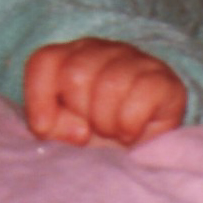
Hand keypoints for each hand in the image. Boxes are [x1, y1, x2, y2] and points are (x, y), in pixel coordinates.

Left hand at [23, 38, 185, 146]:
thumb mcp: (63, 133)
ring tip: (111, 131)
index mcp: (68, 56)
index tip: (43, 128)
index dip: (38, 97)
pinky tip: (131, 131)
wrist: (142, 152)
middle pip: (75, 75)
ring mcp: (135, 59)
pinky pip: (142, 95)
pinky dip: (131, 123)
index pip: (44, 60)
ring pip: (110, 84)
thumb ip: (52, 127)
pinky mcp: (164, 80)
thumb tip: (79, 130)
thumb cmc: (95, 136)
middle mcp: (100, 50)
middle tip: (91, 127)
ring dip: (106, 122)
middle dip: (79, 113)